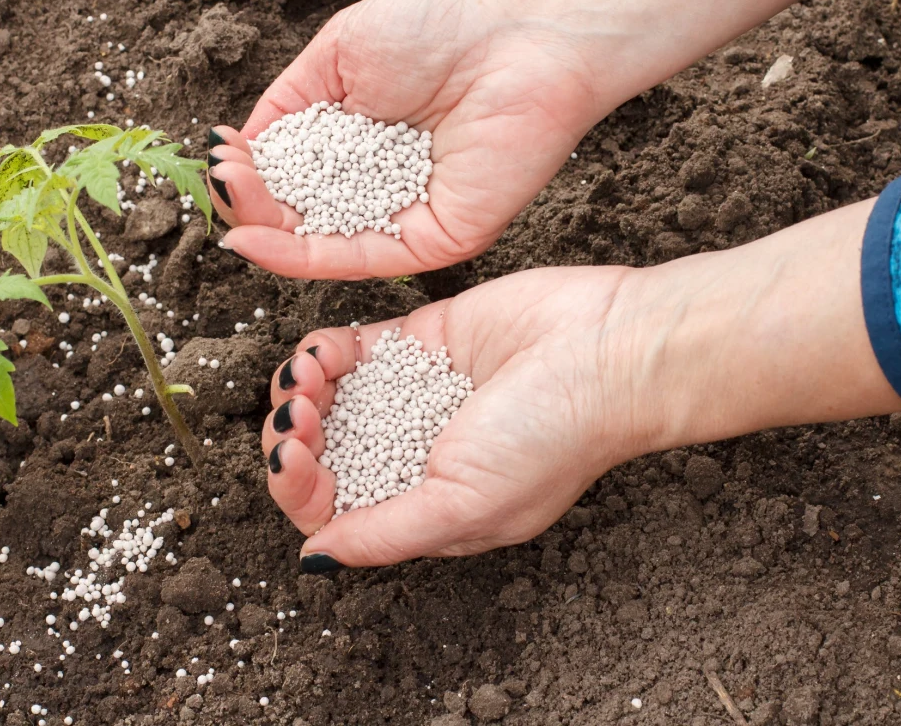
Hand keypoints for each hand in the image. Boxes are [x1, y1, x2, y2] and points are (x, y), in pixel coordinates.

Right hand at [206, 0, 599, 279]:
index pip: (286, 173)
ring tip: (230, 217)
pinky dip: (304, 258)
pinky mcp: (434, 242)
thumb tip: (234, 145)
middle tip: (221, 185)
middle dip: (250, 205)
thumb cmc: (439, 26)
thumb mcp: (338, 53)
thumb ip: (287, 104)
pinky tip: (261, 241)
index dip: (247, 172)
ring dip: (267, 235)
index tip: (217, 157)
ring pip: (320, 245)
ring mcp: (404, 218)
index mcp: (354, 143)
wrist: (522, 32)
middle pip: (297, 215)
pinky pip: (362, 260)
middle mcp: (376, 187)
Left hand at [261, 266, 652, 562]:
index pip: (337, 513)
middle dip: (293, 438)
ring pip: (329, 400)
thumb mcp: (466, 506)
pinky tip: (322, 350)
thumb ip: (387, 534)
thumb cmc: (554, 437)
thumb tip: (315, 559)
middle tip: (297, 416)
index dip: (300, 492)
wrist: (607, 349)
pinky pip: (354, 350)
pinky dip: (324, 350)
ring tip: (307, 376)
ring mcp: (414, 396)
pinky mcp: (422, 341)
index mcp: (427, 508)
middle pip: (324, 455)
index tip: (294, 460)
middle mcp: (415, 456)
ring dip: (301, 391)